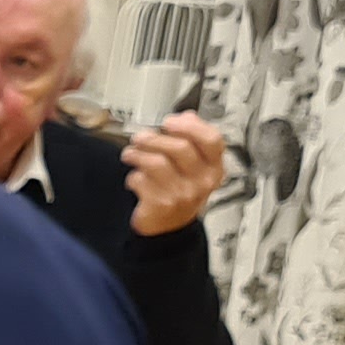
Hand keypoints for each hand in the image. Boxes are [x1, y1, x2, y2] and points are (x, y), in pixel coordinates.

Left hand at [123, 112, 223, 235]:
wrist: (169, 227)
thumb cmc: (180, 191)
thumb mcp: (195, 166)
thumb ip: (193, 140)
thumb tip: (187, 116)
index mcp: (214, 167)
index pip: (211, 140)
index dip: (189, 126)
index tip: (169, 122)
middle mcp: (202, 181)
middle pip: (180, 148)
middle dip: (154, 138)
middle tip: (140, 137)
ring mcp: (182, 194)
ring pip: (157, 162)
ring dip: (138, 154)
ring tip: (130, 154)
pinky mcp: (161, 205)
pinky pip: (141, 180)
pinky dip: (133, 176)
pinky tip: (135, 178)